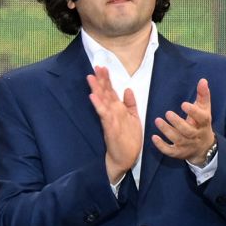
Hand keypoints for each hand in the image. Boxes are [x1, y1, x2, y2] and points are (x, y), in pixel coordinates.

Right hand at [87, 66, 143, 183]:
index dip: (106, 79)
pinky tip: (93, 97)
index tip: (102, 67)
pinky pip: (104, 114)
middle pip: (105, 93)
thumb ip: (130, 104)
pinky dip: (98, 105)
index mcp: (117, 109)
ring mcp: (109, 119)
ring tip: (91, 78)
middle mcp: (112, 112)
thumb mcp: (134, 118)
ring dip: (96, 89)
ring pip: (102, 101)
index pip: (110, 91)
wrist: (124, 158)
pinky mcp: (109, 127)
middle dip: (100, 80)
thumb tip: (127, 89)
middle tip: (96, 67)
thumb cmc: (128, 139)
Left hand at [153, 78, 215, 164]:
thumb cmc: (201, 124)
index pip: (202, 118)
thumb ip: (203, 95)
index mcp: (203, 124)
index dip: (193, 112)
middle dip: (178, 123)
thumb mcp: (204, 110)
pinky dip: (162, 146)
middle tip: (167, 113)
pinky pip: (170, 151)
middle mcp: (196, 135)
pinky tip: (153, 137)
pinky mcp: (179, 152)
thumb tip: (203, 80)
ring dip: (167, 131)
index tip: (183, 104)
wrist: (204, 148)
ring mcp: (187, 145)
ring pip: (178, 140)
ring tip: (157, 120)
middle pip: (188, 131)